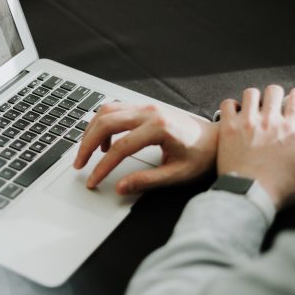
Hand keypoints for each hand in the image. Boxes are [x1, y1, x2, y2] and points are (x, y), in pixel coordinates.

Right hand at [73, 103, 217, 194]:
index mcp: (159, 128)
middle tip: (79, 164)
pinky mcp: (144, 107)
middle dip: (87, 145)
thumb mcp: (177, 174)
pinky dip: (102, 123)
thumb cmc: (200, 155)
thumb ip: (147, 181)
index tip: (93, 180)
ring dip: (91, 131)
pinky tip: (104, 142)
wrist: (215, 139)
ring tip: (87, 154)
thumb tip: (121, 187)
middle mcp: (150, 112)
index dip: (103, 166)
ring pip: (106, 111)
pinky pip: (115, 109)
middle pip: (106, 123)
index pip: (120, 147)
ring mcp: (146, 106)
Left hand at [216, 85, 294, 209]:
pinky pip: (228, 104)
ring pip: (251, 92)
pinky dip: (232, 106)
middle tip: (273, 105)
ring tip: (253, 108)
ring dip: (254, 98)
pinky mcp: (228, 128)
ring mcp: (246, 122)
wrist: (248, 195)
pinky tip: (235, 114)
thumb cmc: (278, 188)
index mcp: (290, 129)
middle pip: (273, 90)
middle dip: (275, 95)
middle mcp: (269, 121)